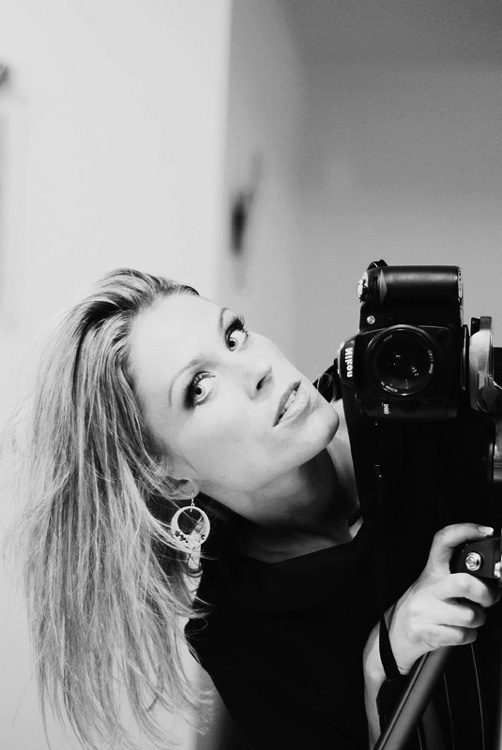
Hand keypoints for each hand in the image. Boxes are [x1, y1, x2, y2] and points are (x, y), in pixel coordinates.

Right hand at [388, 523, 499, 673]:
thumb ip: (458, 576)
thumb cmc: (425, 606)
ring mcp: (425, 609)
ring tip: (466, 618)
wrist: (397, 632)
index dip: (465, 531)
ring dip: (477, 620)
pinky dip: (468, 636)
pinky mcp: (426, 631)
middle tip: (487, 598)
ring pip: (470, 615)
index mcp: (432, 570)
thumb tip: (492, 579)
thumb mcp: (435, 584)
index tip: (485, 531)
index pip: (444, 541)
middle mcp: (428, 587)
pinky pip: (463, 635)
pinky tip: (456, 631)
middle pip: (464, 583)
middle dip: (485, 594)